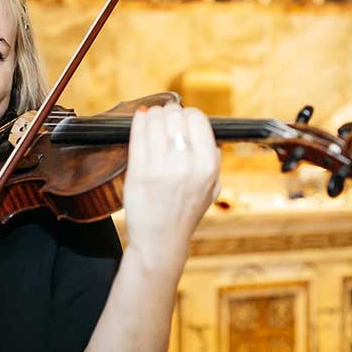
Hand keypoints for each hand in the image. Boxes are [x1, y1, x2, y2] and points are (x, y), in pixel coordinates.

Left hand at [122, 103, 219, 268]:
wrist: (162, 240)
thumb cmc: (186, 211)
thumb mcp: (212, 187)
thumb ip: (214, 158)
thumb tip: (205, 130)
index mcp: (207, 167)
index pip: (198, 119)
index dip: (188, 113)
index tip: (182, 117)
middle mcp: (186, 166)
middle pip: (175, 116)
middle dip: (169, 111)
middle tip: (164, 115)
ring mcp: (160, 169)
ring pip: (155, 122)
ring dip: (153, 115)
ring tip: (152, 119)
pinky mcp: (138, 173)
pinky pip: (137, 136)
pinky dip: (138, 122)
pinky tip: (141, 119)